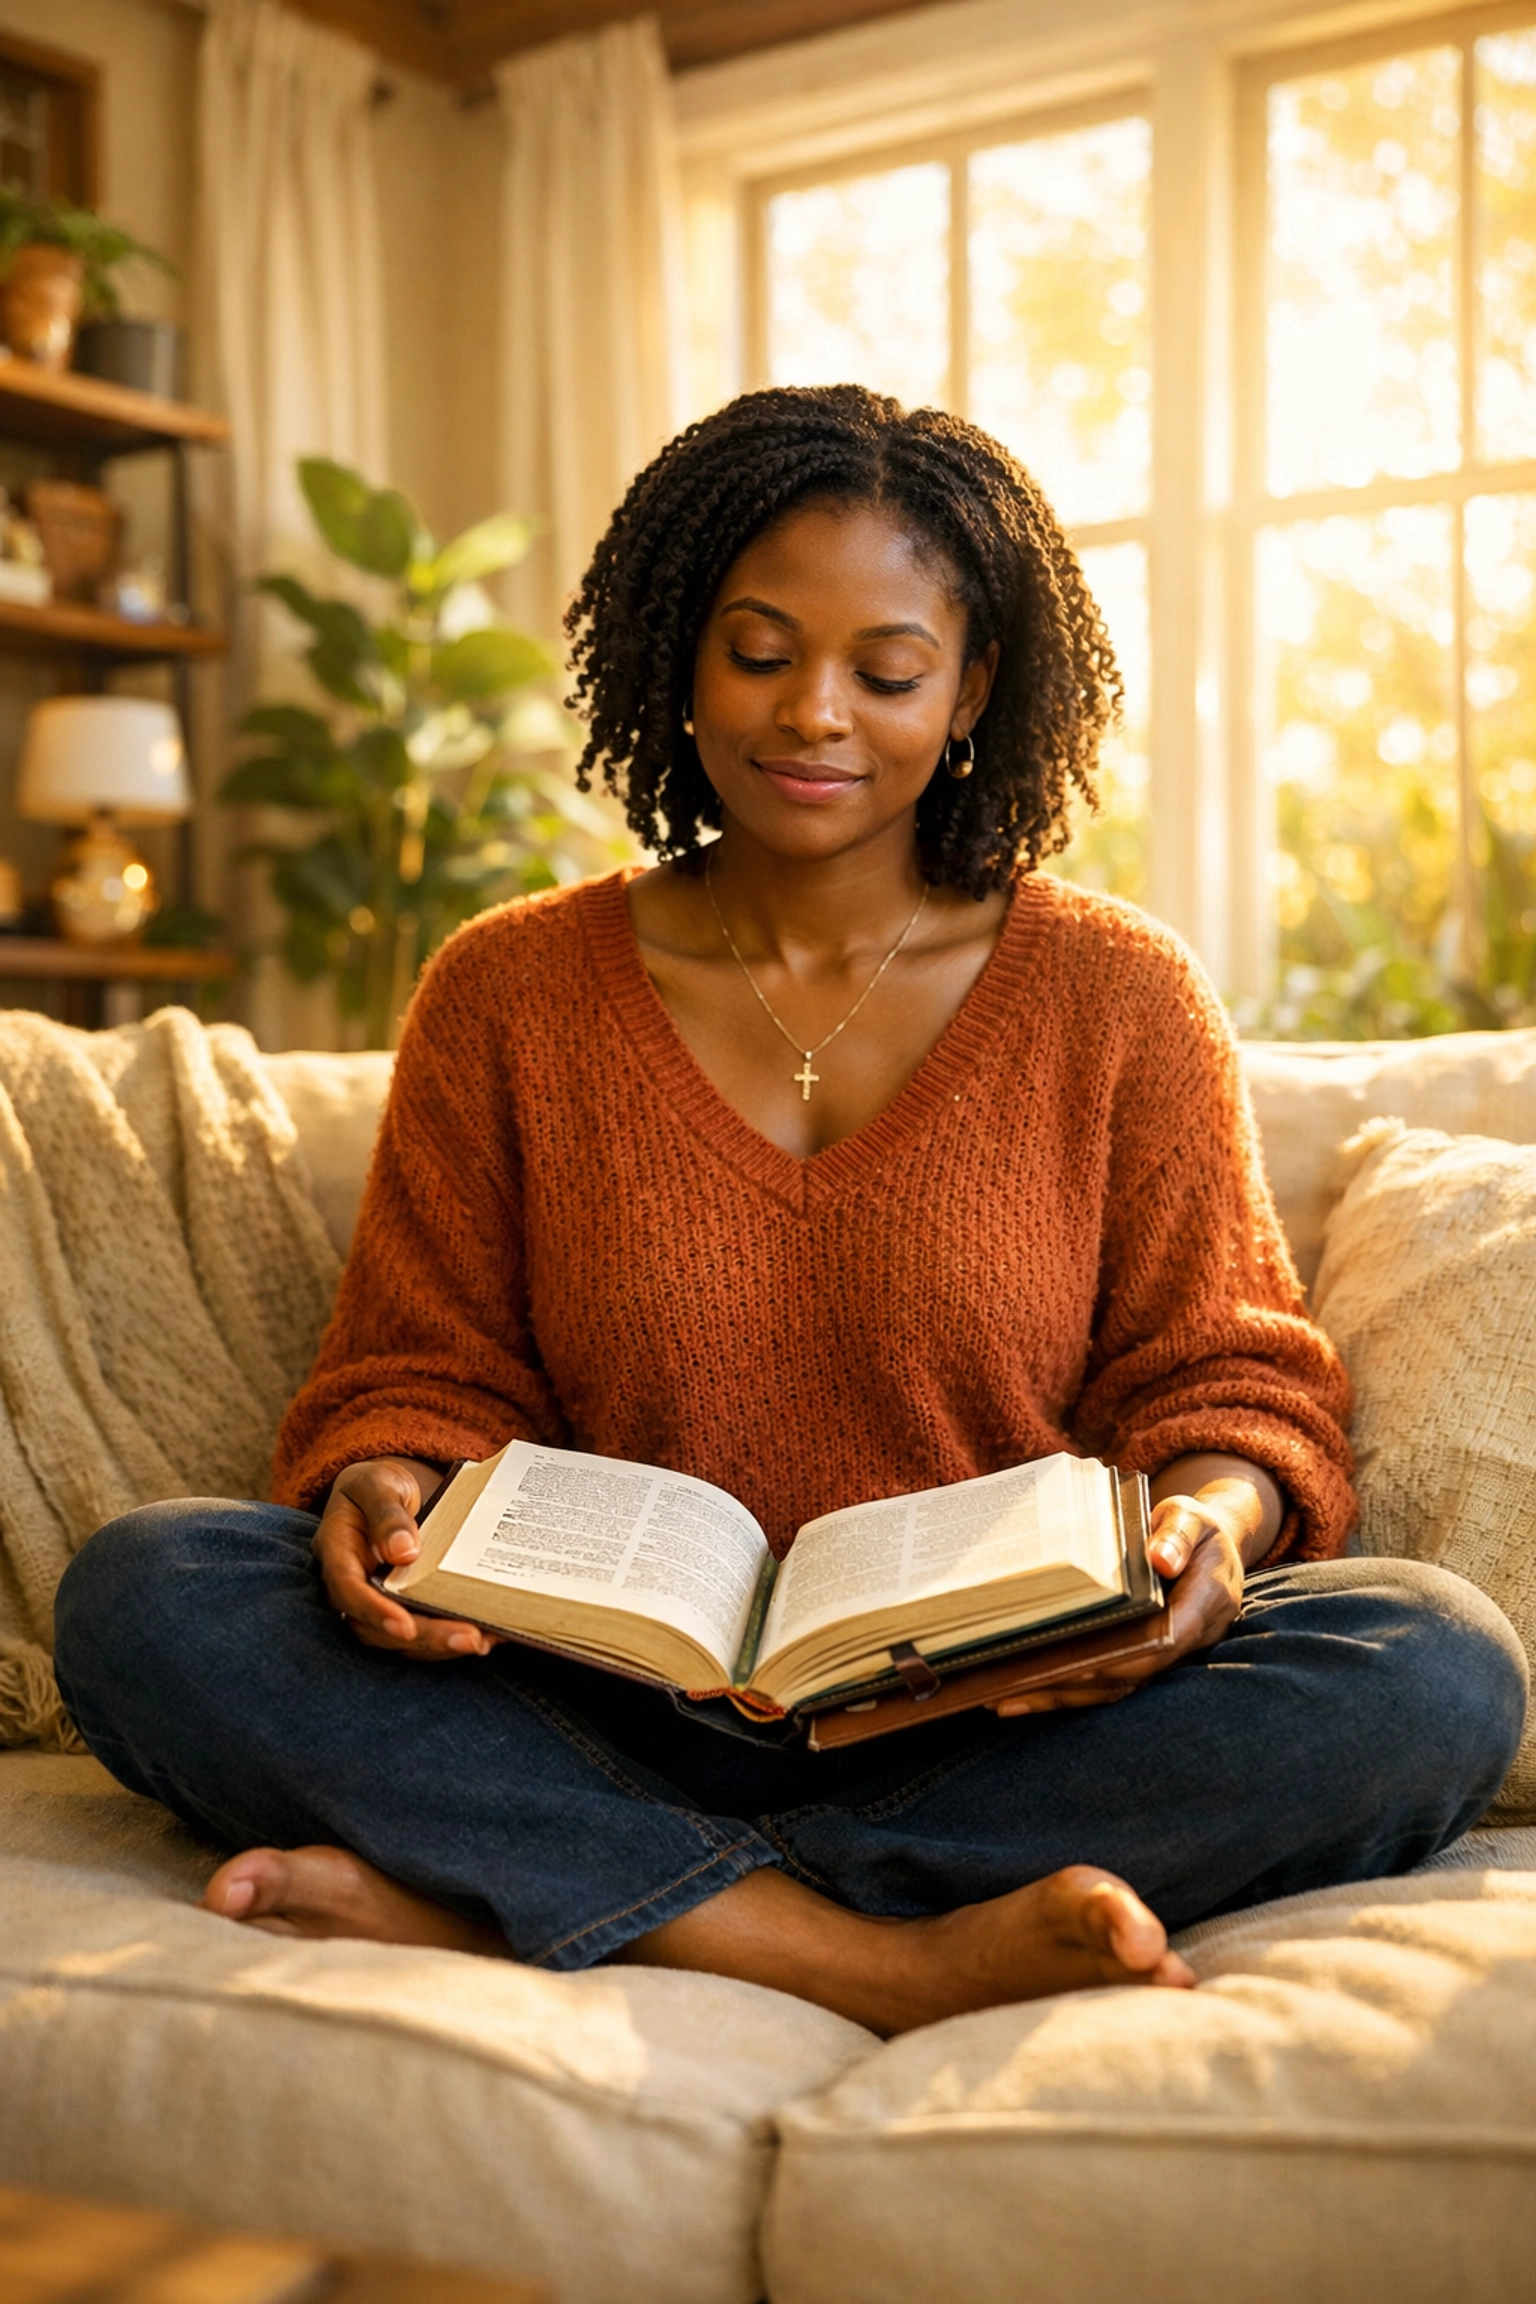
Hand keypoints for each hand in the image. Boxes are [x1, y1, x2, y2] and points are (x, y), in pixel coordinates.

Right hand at [314, 1456, 498, 1660]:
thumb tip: (404, 1552)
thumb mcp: (378, 1483)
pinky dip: (454, 1637)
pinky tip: (490, 1634)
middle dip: (425, 1638)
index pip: (348, 1590)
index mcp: (337, 1553)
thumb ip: (386, 1513)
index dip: (374, 1612)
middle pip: (379, 1627)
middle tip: (469, 1638)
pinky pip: (425, 1631)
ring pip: (404, 1638)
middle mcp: (355, 1587)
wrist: (389, 1493)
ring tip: (485, 1639)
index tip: (405, 1626)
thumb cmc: (377, 1486)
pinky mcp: (404, 1609)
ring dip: (443, 1645)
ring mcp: (378, 1603)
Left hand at [992, 1468, 1267, 1718]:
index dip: (1124, 1656)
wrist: (1211, 1544)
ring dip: (1064, 1696)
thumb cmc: (1195, 1527)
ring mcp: (1169, 1652)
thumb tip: (1161, 1560)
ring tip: (1006, 1700)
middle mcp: (1192, 1638)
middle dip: (1076, 1687)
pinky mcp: (1148, 1655)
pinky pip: (1111, 1679)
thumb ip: (1178, 1534)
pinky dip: (1071, 1688)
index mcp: (1207, 1602)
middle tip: (1017, 1691)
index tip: (1078, 1665)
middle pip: (1132, 1675)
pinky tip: (1026, 1689)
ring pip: (1118, 1686)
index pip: (1167, 1640)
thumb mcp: (1190, 1515)